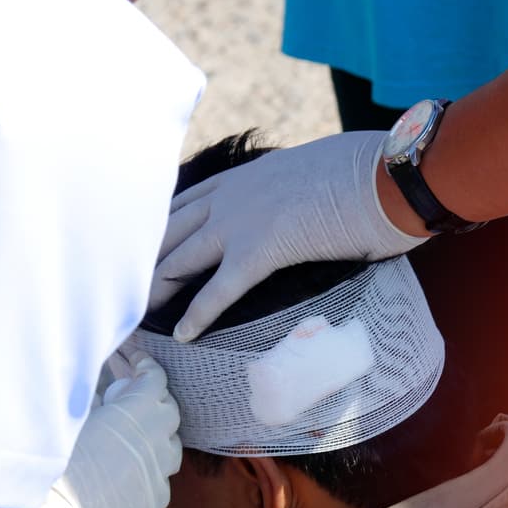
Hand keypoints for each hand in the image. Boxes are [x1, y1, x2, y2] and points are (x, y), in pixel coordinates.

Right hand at [35, 352, 181, 507]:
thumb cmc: (54, 469)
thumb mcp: (69, 422)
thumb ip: (93, 404)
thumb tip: (102, 395)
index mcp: (139, 411)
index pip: (155, 379)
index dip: (145, 366)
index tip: (137, 362)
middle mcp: (159, 439)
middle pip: (169, 411)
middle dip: (154, 400)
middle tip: (131, 396)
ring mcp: (161, 472)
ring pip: (170, 446)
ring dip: (156, 436)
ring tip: (131, 434)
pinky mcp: (156, 502)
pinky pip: (160, 476)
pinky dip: (148, 467)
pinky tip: (126, 471)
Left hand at [149, 131, 427, 341]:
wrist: (384, 174)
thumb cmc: (362, 174)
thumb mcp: (315, 175)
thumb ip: (293, 192)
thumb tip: (301, 209)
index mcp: (243, 175)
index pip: (184, 202)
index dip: (159, 227)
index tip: (140, 246)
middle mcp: (232, 195)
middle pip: (169, 228)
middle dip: (142, 256)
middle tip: (122, 284)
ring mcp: (242, 221)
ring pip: (181, 256)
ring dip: (156, 286)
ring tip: (138, 312)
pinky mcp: (263, 249)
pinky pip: (220, 287)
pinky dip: (198, 312)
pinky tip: (183, 333)